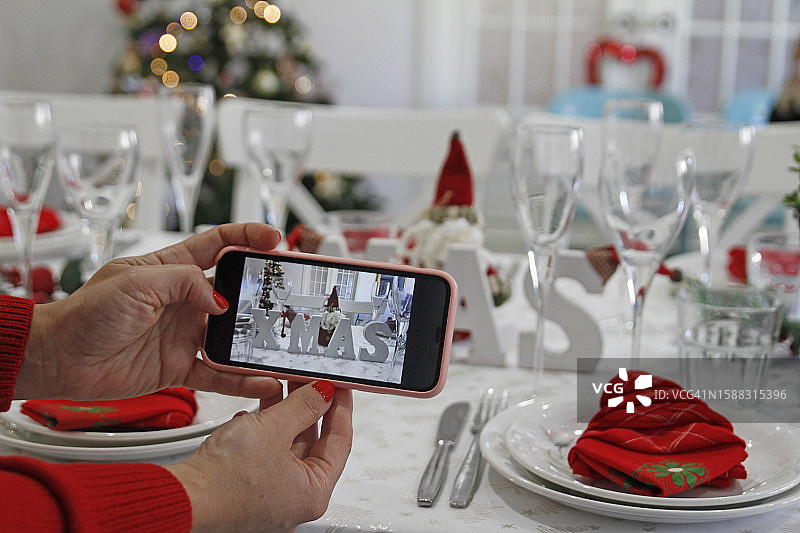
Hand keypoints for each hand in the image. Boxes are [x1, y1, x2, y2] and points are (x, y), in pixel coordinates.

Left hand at [15, 223, 282, 400]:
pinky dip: (242, 378)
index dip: (248, 238)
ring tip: (284, 341)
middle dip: (264, 290)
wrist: (59, 360)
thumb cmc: (85, 314)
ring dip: (258, 338)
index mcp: (170, 268)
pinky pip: (219, 373)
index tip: (274, 239)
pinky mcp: (181, 365)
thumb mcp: (135, 282)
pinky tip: (261, 378)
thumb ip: (183, 282)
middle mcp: (183, 299)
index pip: (218, 245)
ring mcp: (184, 333)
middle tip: (289, 295)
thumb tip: (220, 298)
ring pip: (233, 335)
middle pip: (235, 290)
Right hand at [167, 381, 353, 532]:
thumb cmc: (223, 480)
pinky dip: (263, 431)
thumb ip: (303, 406)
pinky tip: (253, 414)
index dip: (340, 408)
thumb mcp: (273, 428)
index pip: (340, 441)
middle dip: (308, 407)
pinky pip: (265, 453)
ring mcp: (270, 495)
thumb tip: (323, 393)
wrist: (180, 497)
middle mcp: (295, 498)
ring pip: (286, 445)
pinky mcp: (247, 487)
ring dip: (283, 415)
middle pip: (313, 443)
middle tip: (309, 380)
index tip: (339, 387)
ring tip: (281, 387)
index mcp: (313, 492)